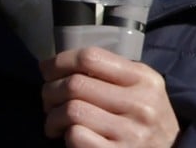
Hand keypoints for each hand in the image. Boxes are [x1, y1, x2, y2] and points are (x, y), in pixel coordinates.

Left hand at [41, 47, 178, 146]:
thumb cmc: (148, 118)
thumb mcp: (142, 88)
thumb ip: (111, 73)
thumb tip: (60, 64)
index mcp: (144, 78)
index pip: (91, 57)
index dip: (60, 61)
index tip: (47, 69)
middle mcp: (140, 104)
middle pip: (75, 84)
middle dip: (50, 90)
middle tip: (47, 99)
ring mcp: (131, 133)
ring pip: (71, 111)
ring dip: (52, 116)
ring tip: (53, 121)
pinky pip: (76, 137)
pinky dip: (65, 136)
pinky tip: (69, 137)